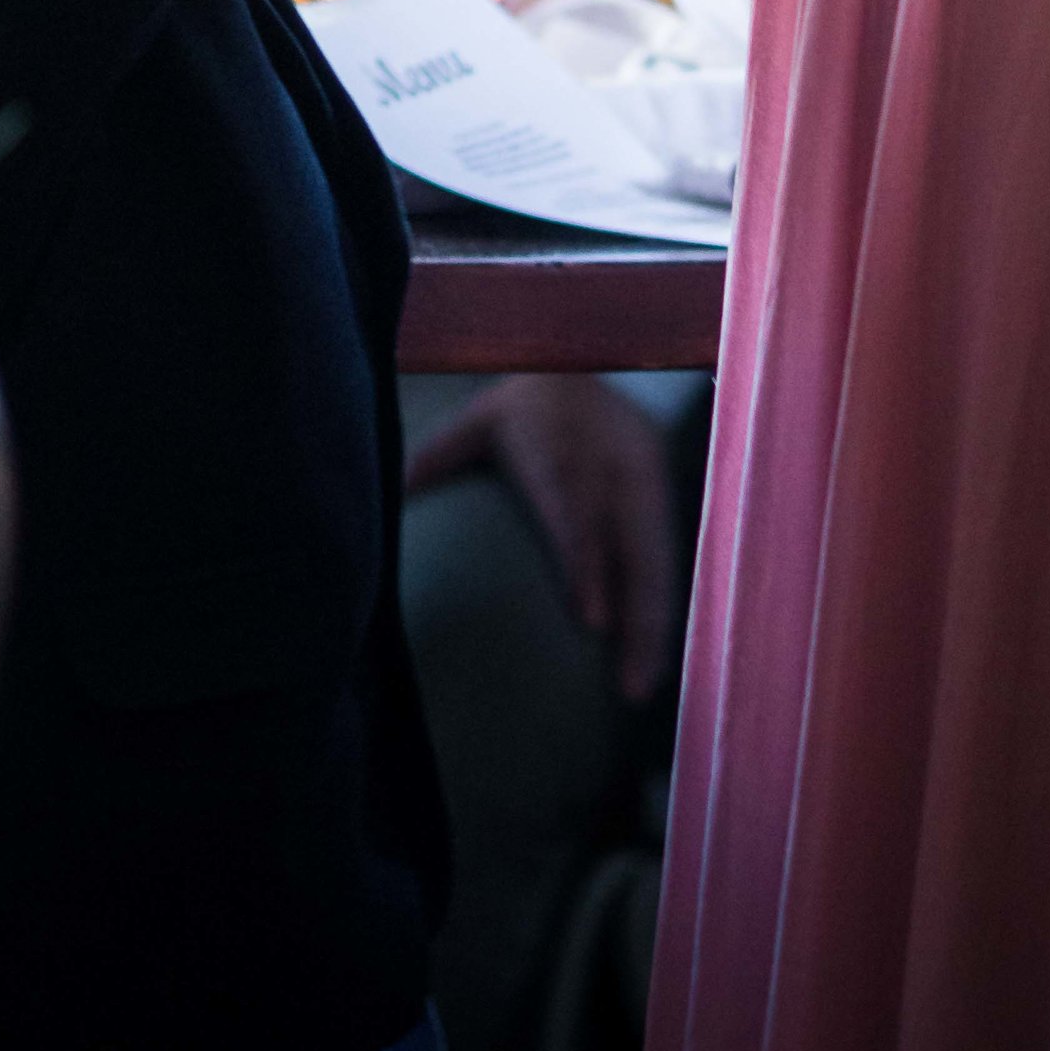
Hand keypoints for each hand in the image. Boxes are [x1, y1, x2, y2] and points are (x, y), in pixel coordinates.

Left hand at [404, 375, 679, 703]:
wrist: (580, 362)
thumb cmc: (515, 410)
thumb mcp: (475, 425)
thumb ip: (435, 460)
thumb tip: (387, 499)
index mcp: (563, 446)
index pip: (575, 511)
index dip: (586, 565)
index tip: (591, 621)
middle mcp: (612, 463)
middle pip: (630, 548)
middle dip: (635, 615)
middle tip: (628, 685)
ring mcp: (642, 477)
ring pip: (654, 558)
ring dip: (652, 624)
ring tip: (640, 687)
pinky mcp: (659, 490)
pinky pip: (663, 554)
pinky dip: (659, 604)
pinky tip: (650, 656)